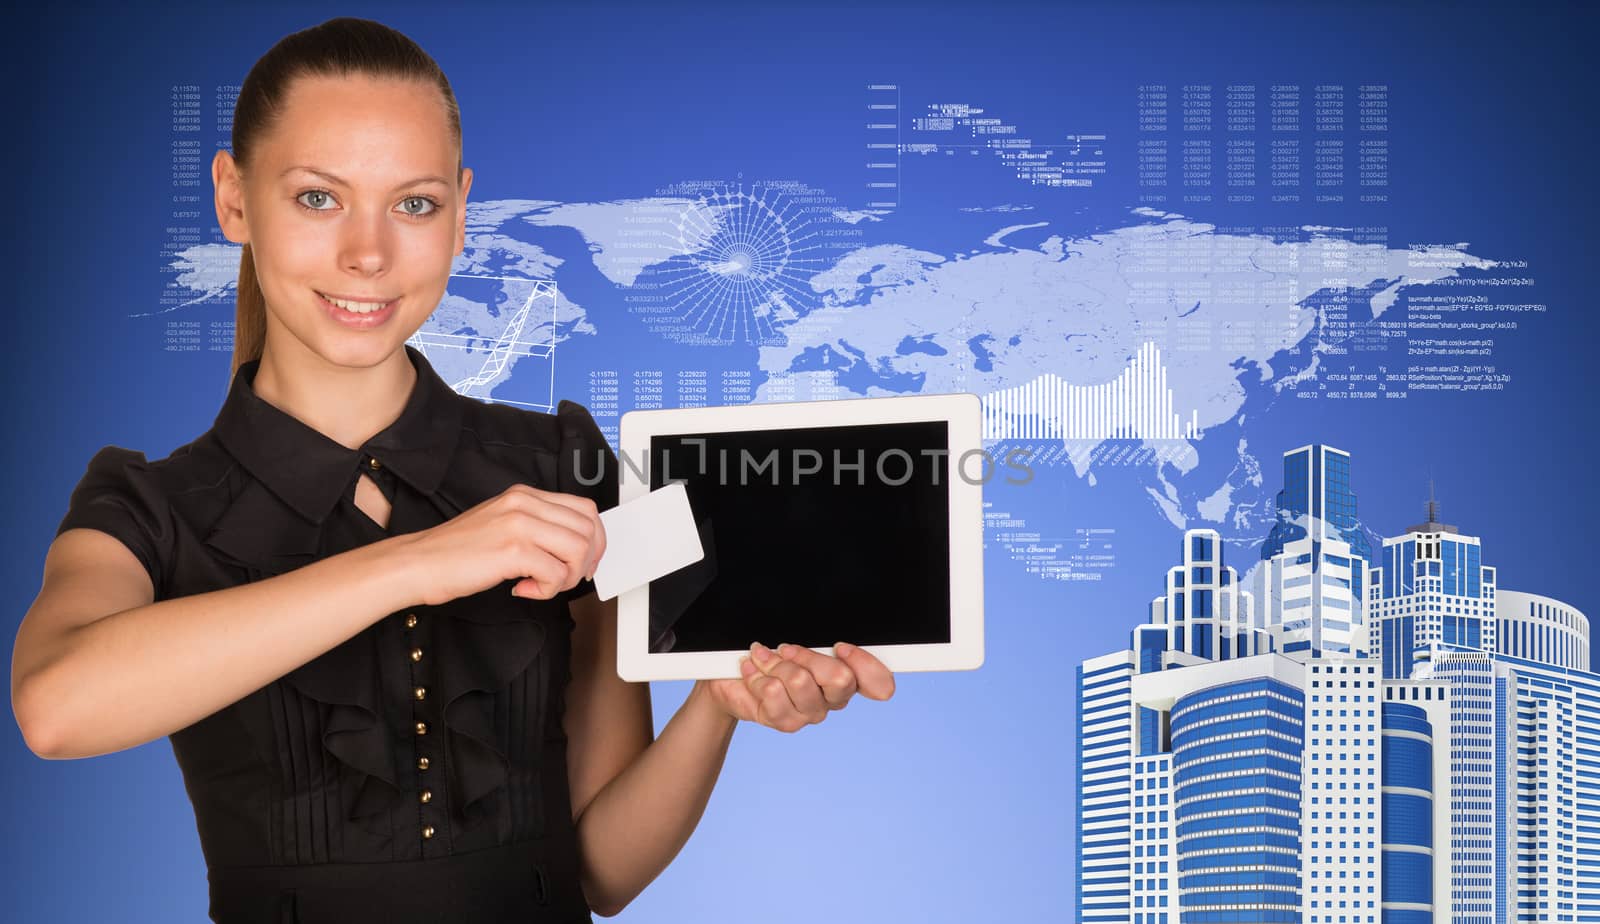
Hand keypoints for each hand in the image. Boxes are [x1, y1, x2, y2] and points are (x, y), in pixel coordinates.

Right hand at [390, 484, 606, 606]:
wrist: (418, 563)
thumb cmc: (456, 552)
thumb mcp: (502, 524)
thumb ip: (536, 527)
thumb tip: (574, 547)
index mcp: (525, 495)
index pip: (585, 509)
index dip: (595, 540)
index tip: (585, 562)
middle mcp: (525, 503)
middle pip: (588, 529)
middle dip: (586, 561)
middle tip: (565, 578)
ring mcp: (519, 524)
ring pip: (578, 550)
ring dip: (567, 577)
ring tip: (543, 585)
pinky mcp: (512, 550)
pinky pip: (556, 573)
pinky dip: (547, 590)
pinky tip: (523, 589)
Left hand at [699, 641, 894, 730]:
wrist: (731, 678)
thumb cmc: (769, 654)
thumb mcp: (796, 642)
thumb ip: (819, 642)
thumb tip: (832, 643)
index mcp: (846, 676)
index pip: (880, 683)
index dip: (864, 663)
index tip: (840, 647)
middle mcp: (833, 699)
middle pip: (840, 679)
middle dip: (808, 656)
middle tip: (785, 650)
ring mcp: (810, 713)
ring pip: (801, 681)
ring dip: (775, 664)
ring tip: (762, 659)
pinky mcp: (785, 722)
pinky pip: (774, 692)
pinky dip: (757, 675)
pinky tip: (752, 672)